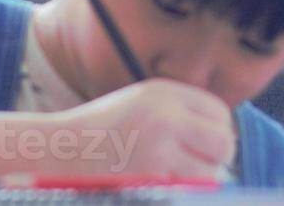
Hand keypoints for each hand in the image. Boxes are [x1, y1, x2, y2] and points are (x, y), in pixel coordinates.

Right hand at [55, 78, 234, 177]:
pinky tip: (160, 185)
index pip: (219, 113)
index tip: (206, 148)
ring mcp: (159, 144)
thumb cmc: (101, 131)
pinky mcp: (151, 174)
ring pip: (210, 170)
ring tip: (177, 178)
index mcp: (164, 92)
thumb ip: (178, 113)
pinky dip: (182, 191)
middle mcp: (166, 113)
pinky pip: (188, 188)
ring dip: (200, 180)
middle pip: (223, 140)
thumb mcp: (141, 104)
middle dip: (217, 158)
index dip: (218, 133)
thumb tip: (220, 142)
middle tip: (201, 168)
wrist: (60, 148)